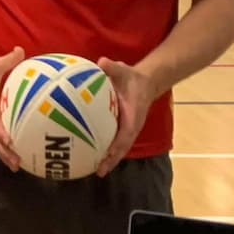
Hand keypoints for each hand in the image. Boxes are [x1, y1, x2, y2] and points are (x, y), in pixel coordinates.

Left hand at [95, 58, 156, 176]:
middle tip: (99, 171)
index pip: (126, 134)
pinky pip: (110, 140)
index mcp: (133, 116)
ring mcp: (125, 128)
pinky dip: (102, 149)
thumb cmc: (133, 77)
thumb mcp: (124, 69)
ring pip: (117, 148)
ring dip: (107, 159)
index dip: (118, 146)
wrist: (145, 81)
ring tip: (94, 170)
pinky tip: (88, 155)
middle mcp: (130, 126)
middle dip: (111, 160)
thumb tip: (102, 62)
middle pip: (121, 147)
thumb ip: (113, 67)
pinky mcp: (119, 127)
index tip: (109, 155)